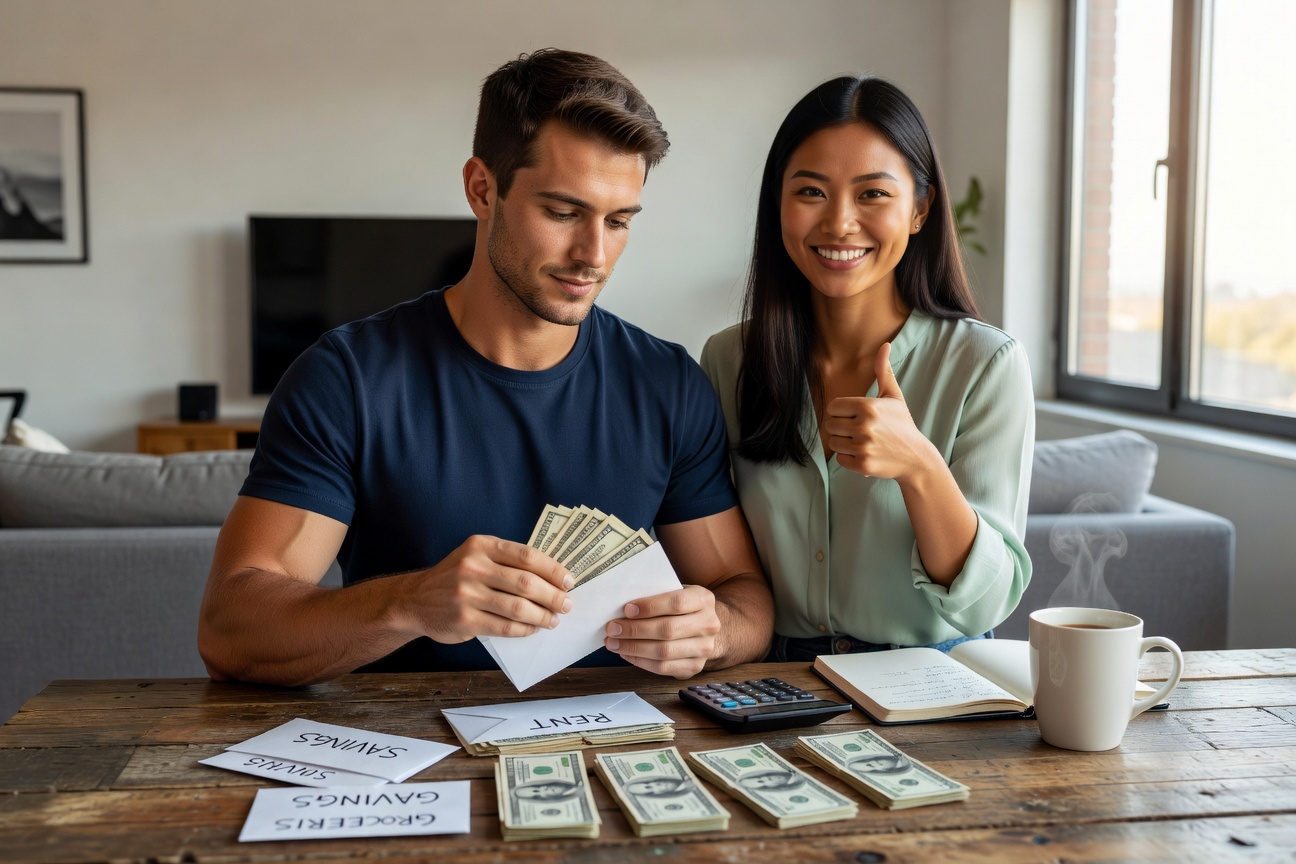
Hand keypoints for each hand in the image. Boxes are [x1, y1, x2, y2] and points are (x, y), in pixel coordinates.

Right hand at [407, 535, 572, 643]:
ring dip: (542, 615)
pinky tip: (533, 628)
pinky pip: (504, 626)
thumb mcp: (476, 556)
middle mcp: (473, 567)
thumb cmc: (455, 577)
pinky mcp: (464, 620)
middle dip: (553, 596)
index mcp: (481, 546)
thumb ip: (507, 561)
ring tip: (553, 619)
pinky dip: (524, 629)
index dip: (553, 569)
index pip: (527, 555)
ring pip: (517, 607)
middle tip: (567, 604)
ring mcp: (466, 594)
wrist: (414, 600)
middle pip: (526, 582)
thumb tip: (552, 576)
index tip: (569, 580)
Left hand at [603, 585, 720, 677]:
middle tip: (612, 628)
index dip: (650, 607)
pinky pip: (663, 668)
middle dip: (635, 630)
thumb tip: (622, 606)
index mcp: (704, 600)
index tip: (626, 610)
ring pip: (663, 652)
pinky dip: (640, 661)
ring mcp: (704, 649)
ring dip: (633, 648)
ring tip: (613, 643)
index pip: (676, 603)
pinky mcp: (695, 667)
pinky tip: (626, 653)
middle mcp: (709, 624)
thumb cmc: (682, 607)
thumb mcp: (676, 592)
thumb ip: (656, 595)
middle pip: (668, 630)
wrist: (705, 627)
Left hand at [823, 342, 936, 480]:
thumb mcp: (894, 397)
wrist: (916, 457)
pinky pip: (840, 460)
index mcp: (868, 406)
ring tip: (861, 442)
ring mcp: (863, 446)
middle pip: (830, 425)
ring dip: (844, 443)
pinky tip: (865, 454)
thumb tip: (885, 345)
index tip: (854, 416)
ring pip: (833, 443)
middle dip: (841, 428)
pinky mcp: (863, 465)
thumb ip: (883, 371)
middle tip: (858, 431)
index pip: (833, 407)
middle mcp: (864, 426)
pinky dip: (849, 459)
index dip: (841, 412)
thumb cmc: (902, 424)